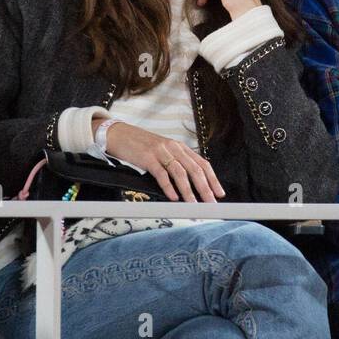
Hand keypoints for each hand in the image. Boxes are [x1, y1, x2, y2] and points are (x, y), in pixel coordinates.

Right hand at [98, 122, 225, 202]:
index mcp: (180, 147)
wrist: (119, 134)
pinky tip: (174, 197)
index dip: (213, 179)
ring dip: (188, 191)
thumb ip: (176, 163)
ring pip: (180, 172)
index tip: (219, 193)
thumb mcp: (164, 151)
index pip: (203, 164)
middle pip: (195, 169)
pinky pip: (161, 174)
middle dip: (205, 188)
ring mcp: (161, 152)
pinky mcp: (147, 157)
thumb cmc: (141, 146)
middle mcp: (174, 148)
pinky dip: (169, 187)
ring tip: (194, 204)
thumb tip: (190, 184)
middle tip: (211, 202)